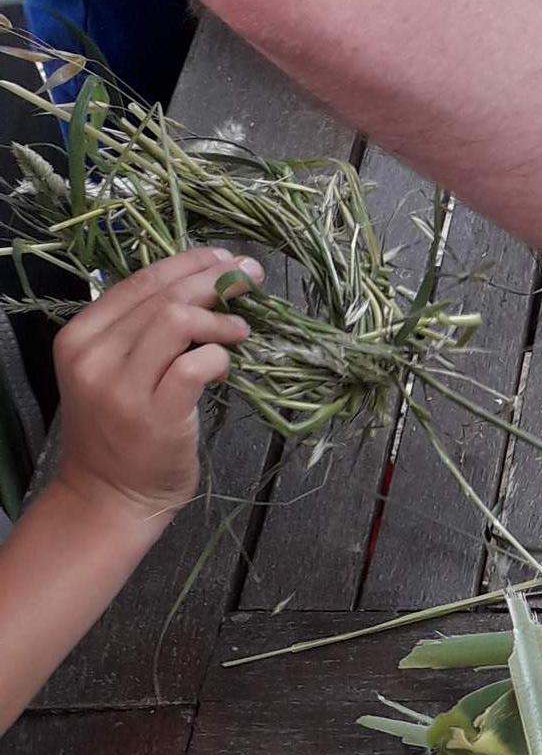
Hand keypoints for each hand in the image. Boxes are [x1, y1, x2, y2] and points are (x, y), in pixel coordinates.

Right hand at [50, 248, 256, 527]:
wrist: (107, 496)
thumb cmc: (119, 433)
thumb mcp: (110, 372)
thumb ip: (138, 333)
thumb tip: (196, 289)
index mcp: (80, 336)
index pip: (139, 282)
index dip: (187, 263)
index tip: (223, 258)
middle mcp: (94, 355)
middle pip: (163, 296)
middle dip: (213, 280)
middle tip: (249, 277)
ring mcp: (122, 386)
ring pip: (178, 321)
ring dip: (219, 319)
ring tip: (241, 328)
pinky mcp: (155, 414)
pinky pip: (196, 364)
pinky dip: (219, 356)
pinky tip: (228, 362)